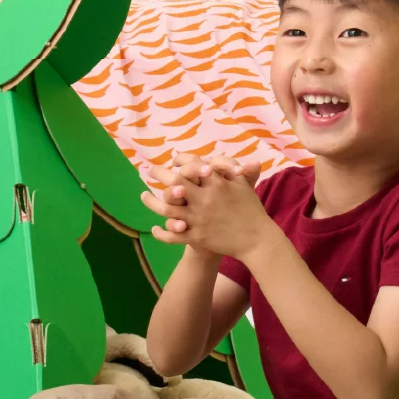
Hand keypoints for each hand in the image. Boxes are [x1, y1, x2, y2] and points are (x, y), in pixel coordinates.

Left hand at [143, 158, 271, 261]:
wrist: (256, 239)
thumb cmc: (251, 209)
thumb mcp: (245, 185)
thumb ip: (233, 169)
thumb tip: (224, 158)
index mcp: (216, 183)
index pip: (192, 165)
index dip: (181, 160)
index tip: (174, 160)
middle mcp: (204, 199)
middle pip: (174, 183)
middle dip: (159, 174)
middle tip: (151, 171)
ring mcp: (198, 218)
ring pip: (167, 209)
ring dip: (151, 202)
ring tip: (142, 196)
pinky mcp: (197, 236)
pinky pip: (173, 235)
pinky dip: (161, 232)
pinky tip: (154, 228)